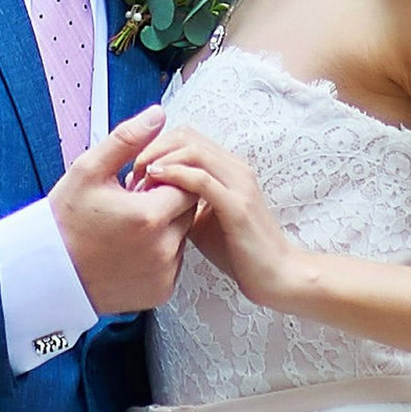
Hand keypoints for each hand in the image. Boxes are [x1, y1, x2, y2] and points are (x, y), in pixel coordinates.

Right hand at [49, 106, 193, 317]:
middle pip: (187, 211)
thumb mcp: (89, 170)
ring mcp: (163, 274)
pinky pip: (174, 263)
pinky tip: (130, 250)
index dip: (163, 181)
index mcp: (149, 217)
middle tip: (131, 205)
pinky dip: (159, 254)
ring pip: (182, 237)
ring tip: (128, 229)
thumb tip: (158, 114)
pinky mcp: (161, 292)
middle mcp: (162, 250)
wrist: (49, 273)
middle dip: (165, 203)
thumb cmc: (65, 220)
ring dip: (164, 228)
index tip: (137, 185)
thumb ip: (127, 139)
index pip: (186, 185)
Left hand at [131, 126, 306, 313]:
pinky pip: (201, 179)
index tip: (136, 169)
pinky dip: (174, 175)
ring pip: (193, 150)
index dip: (157, 145)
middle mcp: (236, 168)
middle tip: (132, 171)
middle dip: (153, 147)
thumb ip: (182, 203)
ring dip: (160, 159)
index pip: (187, 136)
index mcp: (228, 168)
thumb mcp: (203, 221)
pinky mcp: (237, 206)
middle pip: (187, 135)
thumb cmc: (240, 251)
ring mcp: (239, 184)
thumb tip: (150, 196)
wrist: (277, 276)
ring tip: (140, 178)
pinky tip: (156, 183)